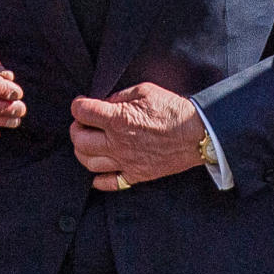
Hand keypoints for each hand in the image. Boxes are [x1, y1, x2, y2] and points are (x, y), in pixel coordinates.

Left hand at [69, 82, 205, 191]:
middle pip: (79, 140)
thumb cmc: (172, 110)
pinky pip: (107, 183)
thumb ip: (120, 96)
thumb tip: (105, 103)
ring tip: (88, 142)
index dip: (78, 105)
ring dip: (82, 150)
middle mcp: (118, 142)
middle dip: (76, 128)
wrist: (196, 134)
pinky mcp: (135, 175)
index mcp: (119, 118)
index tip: (81, 104)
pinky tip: (100, 166)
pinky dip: (97, 177)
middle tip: (83, 123)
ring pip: (88, 162)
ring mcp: (125, 162)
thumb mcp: (145, 90)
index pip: (82, 112)